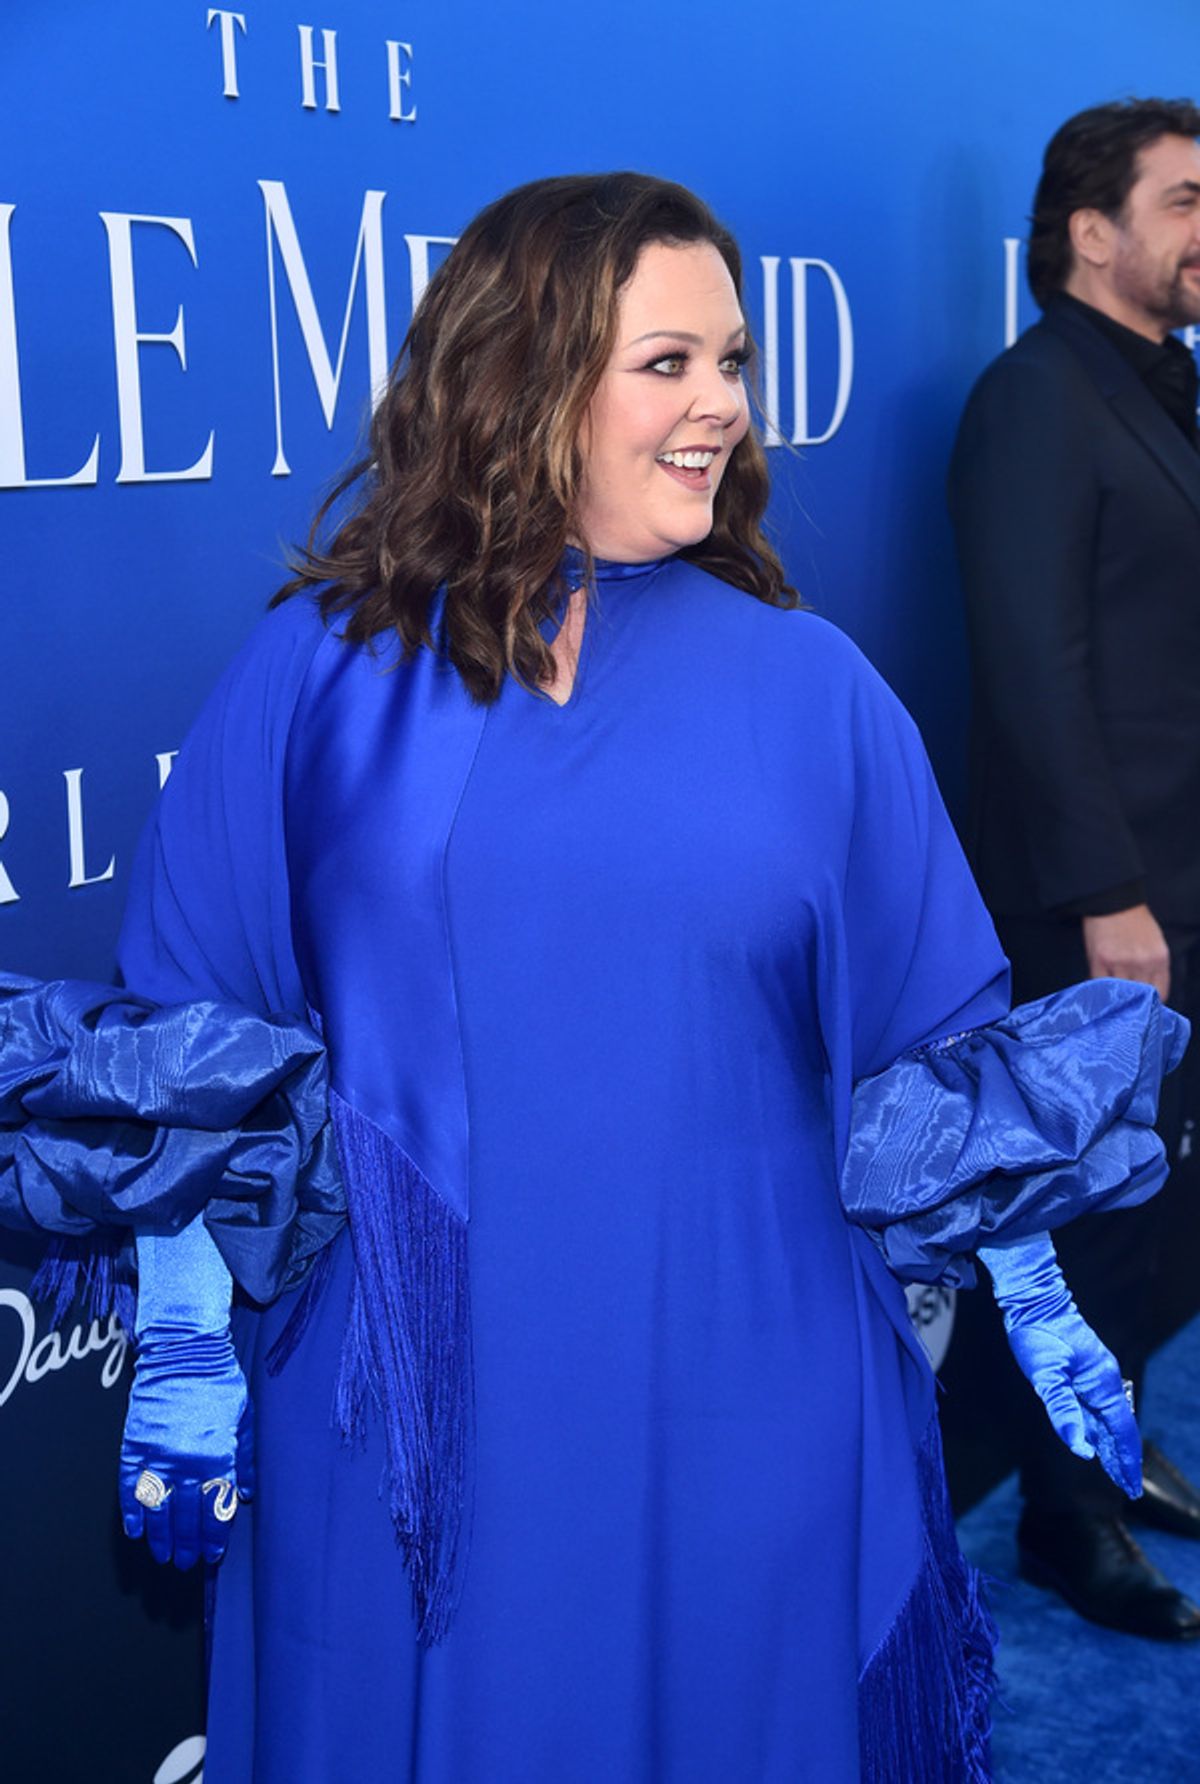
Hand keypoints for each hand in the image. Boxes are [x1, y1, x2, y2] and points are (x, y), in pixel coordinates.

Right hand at [119, 1216, 248, 1568]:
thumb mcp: (244, 1419)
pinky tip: (136, 1531)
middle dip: (187, 1543)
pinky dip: (132, 1511)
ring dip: (160, 1537)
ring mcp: (156, 1454)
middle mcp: (186, 1461)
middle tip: (186, 1563)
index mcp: (217, 1455)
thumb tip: (247, 1495)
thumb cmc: (220, 1383)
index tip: (212, 1554)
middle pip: (186, 1515)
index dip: (214, 1534)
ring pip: (157, 1508)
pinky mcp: (134, 1445)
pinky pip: (130, 1487)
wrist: (184, 1351)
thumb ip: (245, 1460)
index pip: (216, 1508)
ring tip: (163, 1557)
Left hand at [980, 1232, 1141, 1497]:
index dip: (1126, 1461)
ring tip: (1114, 1472)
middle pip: (1119, 1428)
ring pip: (1108, 1418)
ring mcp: (1096, 1374)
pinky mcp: (1085, 1369)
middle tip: (1127, 1489)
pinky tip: (1095, 1437)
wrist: (1033, 1299)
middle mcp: (1106, 1380)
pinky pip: (1097, 1406)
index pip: (1122, 1432)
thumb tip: (1082, 1450)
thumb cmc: (1038, 1335)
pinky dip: (1100, 1427)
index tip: (1131, 1487)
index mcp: (1103, 1384)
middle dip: (1123, 1459)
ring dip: (1112, 1445)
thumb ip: (1063, 1412)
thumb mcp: (1046, 1376)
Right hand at [1083, 905, 1169, 1001]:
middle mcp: (1143, 963)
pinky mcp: (1100, 960)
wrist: (1114, 900)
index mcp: (1160, 958)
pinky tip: (1099, 988)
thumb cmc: (1134, 920)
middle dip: (1134, 999)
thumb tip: (1148, 988)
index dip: (1151, 1000)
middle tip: (1126, 1001)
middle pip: (1140, 994)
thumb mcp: (1155, 942)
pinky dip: (1100, 988)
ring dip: (1115, 995)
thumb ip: (1154, 966)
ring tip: (1111, 995)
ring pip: (1120, 992)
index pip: (1160, 992)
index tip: (1144, 1001)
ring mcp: (1120, 962)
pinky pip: (1100, 984)